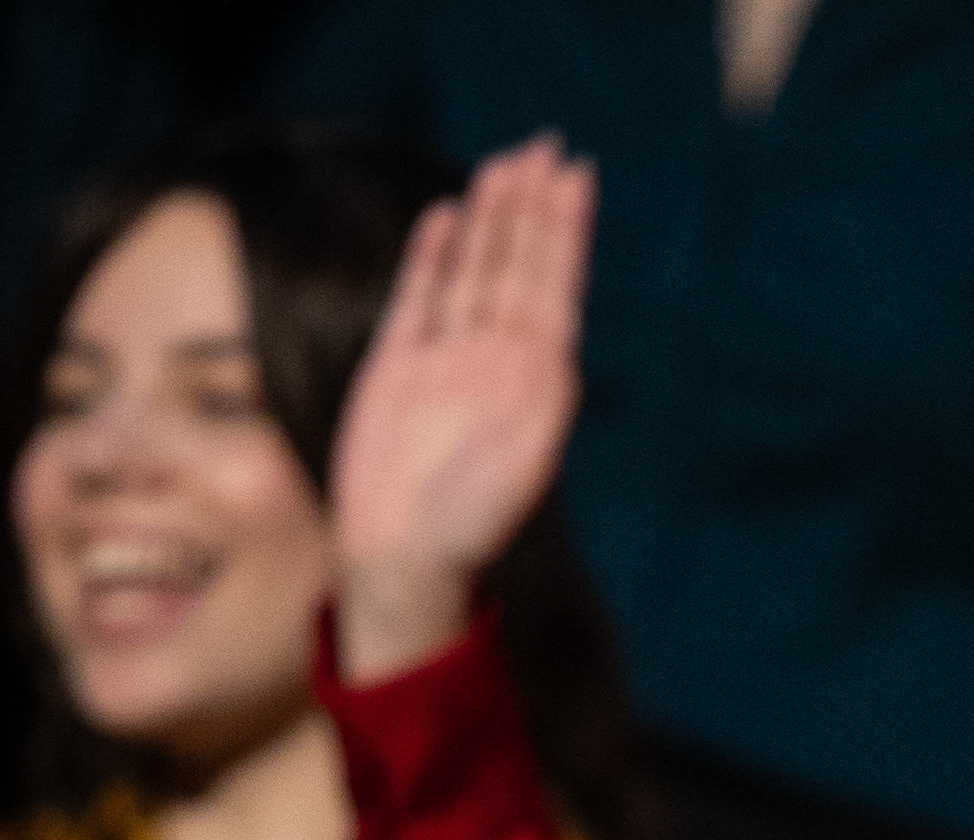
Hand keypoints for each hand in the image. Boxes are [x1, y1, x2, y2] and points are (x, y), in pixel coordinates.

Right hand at [327, 135, 595, 682]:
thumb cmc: (470, 528)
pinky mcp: (396, 369)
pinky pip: (419, 299)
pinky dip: (432, 258)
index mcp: (535, 380)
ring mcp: (446, 361)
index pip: (554, 284)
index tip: (577, 174)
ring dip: (489, 219)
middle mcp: (495, 361)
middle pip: (517, 264)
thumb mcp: (519, 471)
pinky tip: (446, 218)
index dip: (565, 229)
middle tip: (544, 145)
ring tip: (505, 164)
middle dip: (532, 207)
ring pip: (471, 272)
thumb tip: (557, 352)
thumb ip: (540, 411)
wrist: (404, 560)